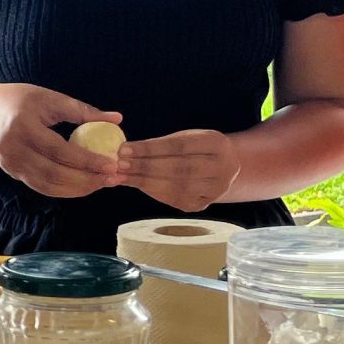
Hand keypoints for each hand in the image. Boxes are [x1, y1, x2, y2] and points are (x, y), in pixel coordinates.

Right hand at [0, 86, 123, 198]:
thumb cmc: (19, 100)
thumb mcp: (49, 99)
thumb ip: (82, 110)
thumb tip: (117, 119)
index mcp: (23, 126)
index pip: (59, 149)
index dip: (87, 160)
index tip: (112, 163)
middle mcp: (14, 149)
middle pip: (54, 173)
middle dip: (87, 179)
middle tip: (113, 178)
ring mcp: (11, 164)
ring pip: (48, 185)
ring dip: (78, 188)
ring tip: (103, 183)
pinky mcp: (12, 173)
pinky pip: (42, 186)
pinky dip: (65, 189)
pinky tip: (83, 184)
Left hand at [116, 130, 239, 212]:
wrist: (221, 168)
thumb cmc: (194, 148)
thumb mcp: (184, 138)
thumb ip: (159, 145)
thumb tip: (124, 151)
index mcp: (218, 144)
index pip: (178, 146)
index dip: (150, 149)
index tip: (124, 149)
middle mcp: (223, 168)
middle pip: (178, 168)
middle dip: (145, 167)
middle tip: (120, 164)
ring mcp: (216, 190)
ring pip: (176, 187)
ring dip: (144, 182)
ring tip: (121, 175)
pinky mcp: (203, 204)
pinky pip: (174, 200)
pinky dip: (151, 192)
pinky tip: (135, 185)